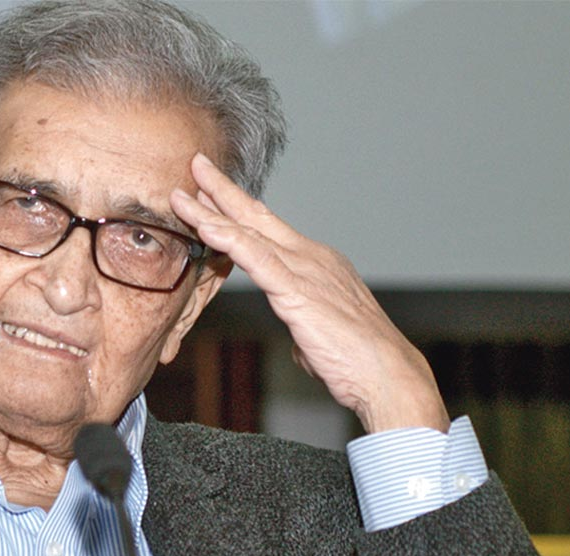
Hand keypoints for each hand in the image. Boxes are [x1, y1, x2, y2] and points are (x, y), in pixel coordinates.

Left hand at [171, 154, 448, 433]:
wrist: (387, 375)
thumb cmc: (357, 360)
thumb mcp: (321, 334)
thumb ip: (305, 323)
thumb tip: (299, 337)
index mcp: (317, 263)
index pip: (268, 229)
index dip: (238, 209)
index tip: (212, 193)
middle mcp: (310, 257)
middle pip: (257, 216)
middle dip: (223, 190)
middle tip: (197, 165)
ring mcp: (304, 269)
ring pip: (248, 232)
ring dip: (211, 211)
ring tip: (182, 194)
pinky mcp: (297, 291)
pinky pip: (255, 259)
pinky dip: (228, 240)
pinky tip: (204, 226)